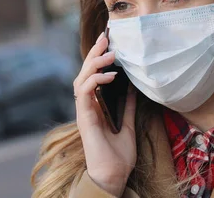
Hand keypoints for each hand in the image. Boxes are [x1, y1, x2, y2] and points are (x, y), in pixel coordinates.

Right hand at [73, 32, 136, 196]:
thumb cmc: (118, 155)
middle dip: (94, 54)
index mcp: (95, 106)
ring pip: (82, 79)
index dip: (98, 58)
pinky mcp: (84, 118)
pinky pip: (84, 93)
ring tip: (110, 54)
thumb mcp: (127, 124)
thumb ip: (126, 106)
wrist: (113, 175)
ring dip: (94, 64)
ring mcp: (83, 111)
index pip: (92, 76)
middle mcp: (86, 106)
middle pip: (85, 73)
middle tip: (106, 38)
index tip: (109, 43)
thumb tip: (131, 88)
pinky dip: (95, 81)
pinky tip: (109, 75)